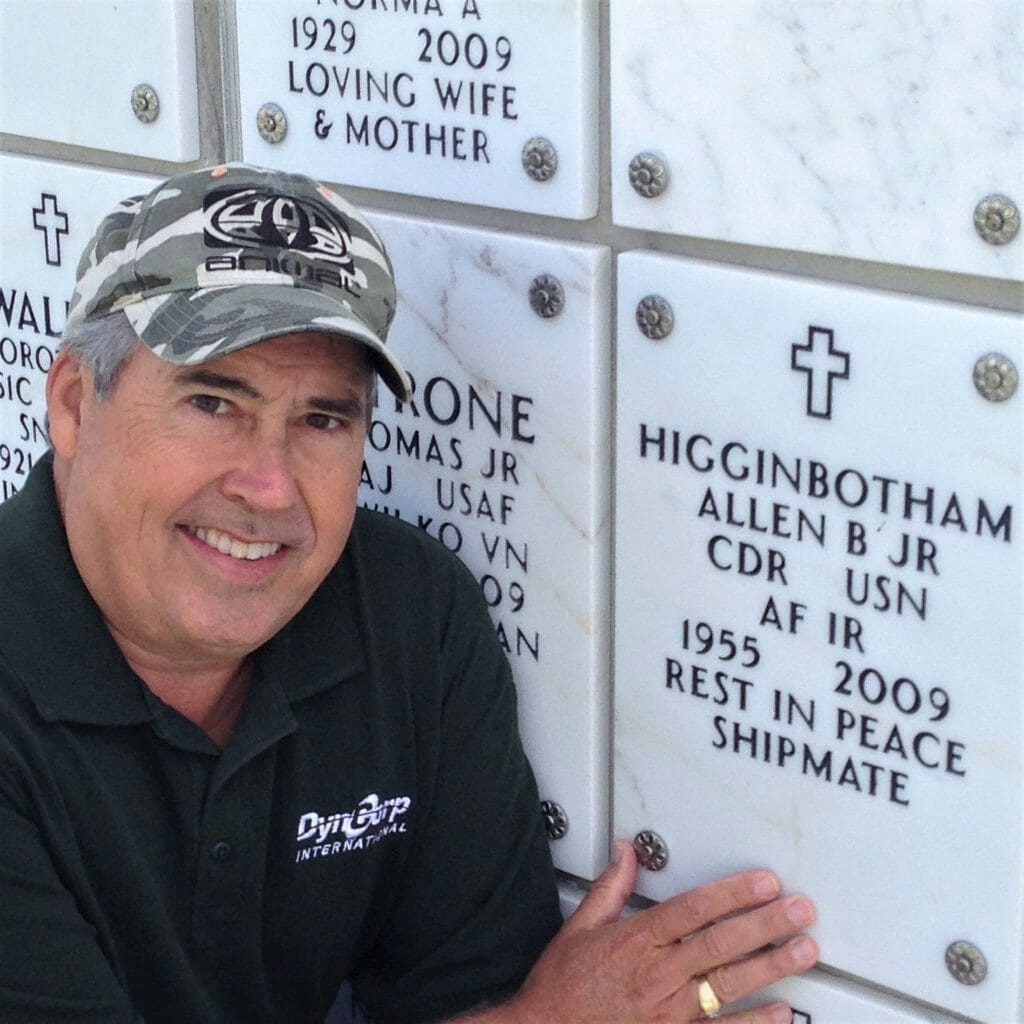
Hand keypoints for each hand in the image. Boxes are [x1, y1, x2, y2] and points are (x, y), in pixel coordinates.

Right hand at [503, 841, 817, 1023]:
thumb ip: (610, 887)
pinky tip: (783, 1012)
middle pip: (721, 943)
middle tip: (800, 909)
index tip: (763, 882)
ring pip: (729, 984)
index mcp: (637, 940)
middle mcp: (658, 974)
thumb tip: (626, 851)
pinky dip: (754, 1023)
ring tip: (804, 950)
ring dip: (771, 966)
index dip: (732, 893)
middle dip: (765, 923)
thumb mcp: (581, 927)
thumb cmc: (563, 985)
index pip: (694, 909)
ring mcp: (670, 1011)